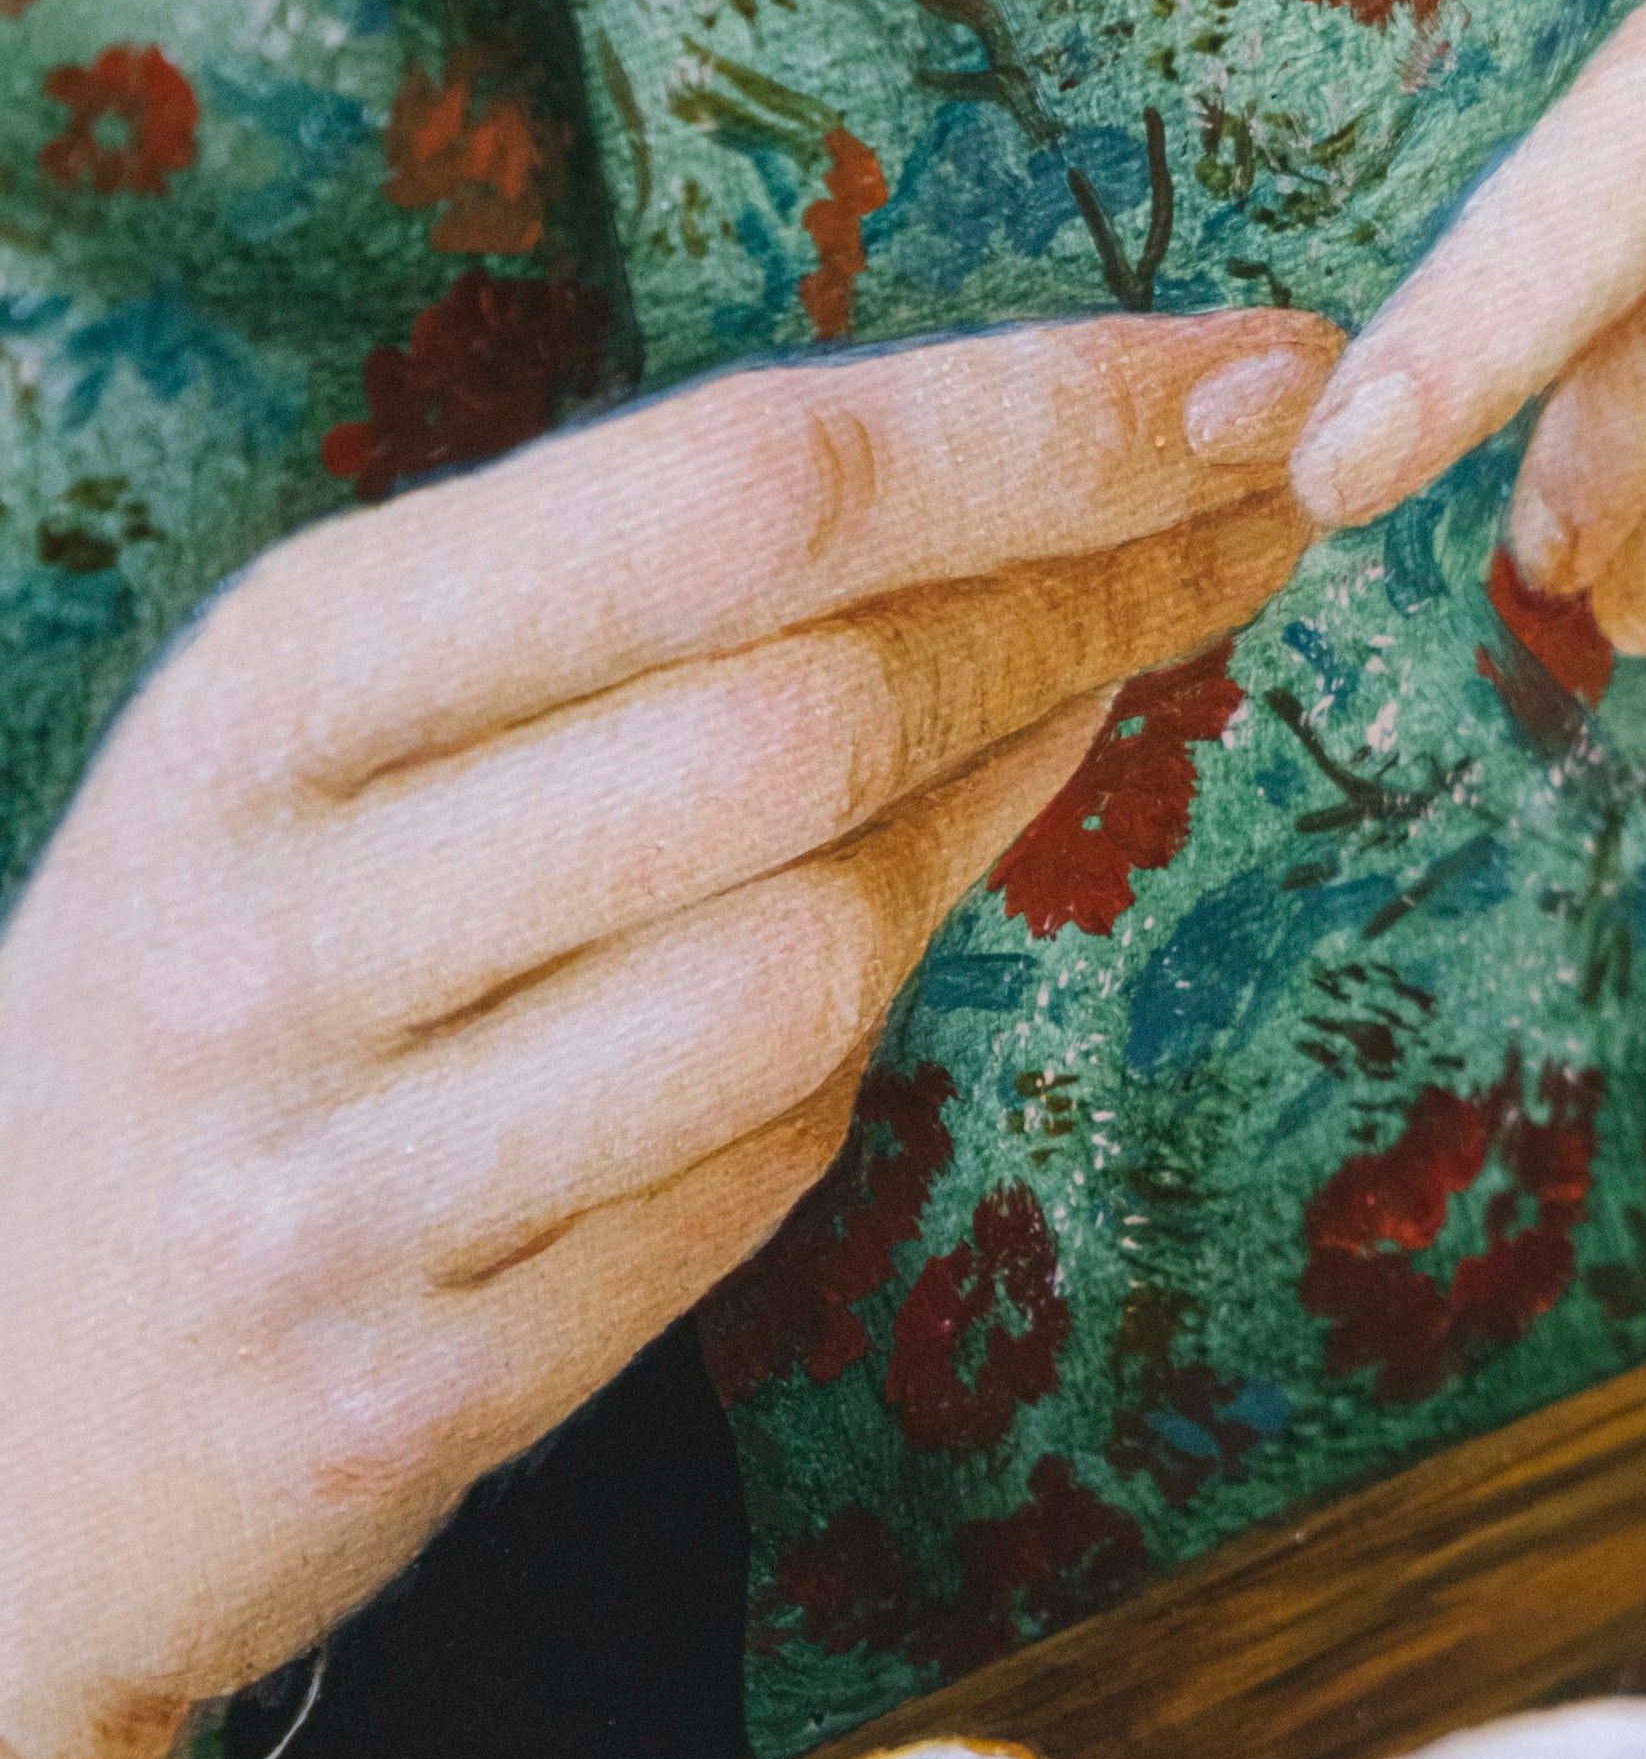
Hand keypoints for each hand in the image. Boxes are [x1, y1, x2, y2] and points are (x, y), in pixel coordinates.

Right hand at [0, 305, 1337, 1758]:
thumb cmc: (267, 955)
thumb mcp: (373, 725)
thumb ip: (678, 608)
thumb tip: (1098, 498)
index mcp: (283, 673)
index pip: (731, 488)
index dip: (1037, 421)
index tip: (1254, 377)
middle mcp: (284, 911)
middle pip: (808, 715)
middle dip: (1090, 597)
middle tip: (1264, 515)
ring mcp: (338, 1171)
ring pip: (811, 966)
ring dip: (994, 816)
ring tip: (1066, 713)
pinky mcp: (416, 1381)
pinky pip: (755, 1178)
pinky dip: (854, 1057)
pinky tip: (859, 969)